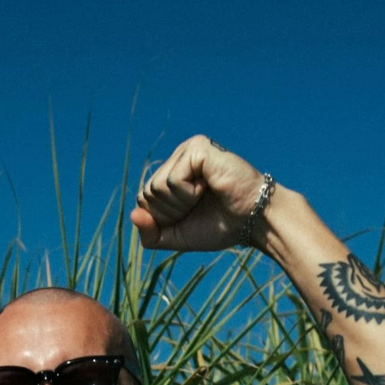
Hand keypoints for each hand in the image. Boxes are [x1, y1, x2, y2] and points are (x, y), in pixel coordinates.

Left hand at [130, 135, 264, 251]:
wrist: (251, 221)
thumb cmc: (219, 226)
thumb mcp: (178, 237)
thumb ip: (152, 233)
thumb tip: (133, 215)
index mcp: (172, 175)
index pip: (144, 201)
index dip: (163, 219)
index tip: (190, 216)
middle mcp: (177, 158)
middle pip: (147, 194)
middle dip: (171, 212)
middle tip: (198, 206)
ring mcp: (186, 150)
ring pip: (157, 187)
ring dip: (181, 203)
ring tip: (204, 195)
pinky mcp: (197, 147)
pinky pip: (172, 180)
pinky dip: (188, 193)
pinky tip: (208, 186)